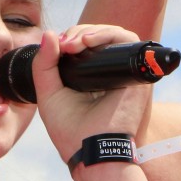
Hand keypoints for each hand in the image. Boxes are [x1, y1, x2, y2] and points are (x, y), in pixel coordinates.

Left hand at [32, 25, 152, 161]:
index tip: (58, 45)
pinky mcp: (136, 75)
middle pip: (101, 36)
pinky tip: (88, 43)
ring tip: (74, 43)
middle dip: (80, 32)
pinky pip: (128, 41)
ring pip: (115, 34)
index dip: (73, 37)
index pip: (87, 44)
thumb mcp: (48, 93)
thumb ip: (44, 64)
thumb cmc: (69, 130)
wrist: (88, 150)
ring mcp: (124, 73)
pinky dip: (108, 35)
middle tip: (65, 44)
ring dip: (93, 31)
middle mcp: (110, 73)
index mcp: (91, 76)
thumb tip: (49, 33)